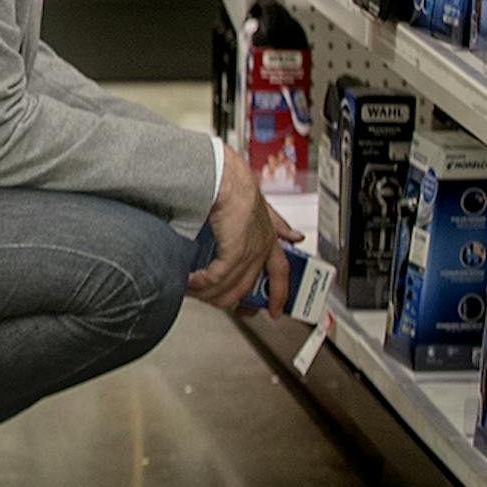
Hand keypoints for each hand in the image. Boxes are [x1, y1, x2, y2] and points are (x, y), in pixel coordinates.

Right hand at [188, 146, 304, 318]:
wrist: (225, 174)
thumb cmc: (238, 184)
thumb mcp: (263, 207)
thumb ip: (277, 224)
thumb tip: (296, 237)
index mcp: (271, 239)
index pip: (281, 273)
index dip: (280, 294)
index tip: (275, 311)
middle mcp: (262, 248)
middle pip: (248, 286)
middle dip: (229, 299)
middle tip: (214, 303)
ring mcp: (249, 251)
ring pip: (230, 286)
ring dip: (208, 292)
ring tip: (192, 290)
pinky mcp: (234, 251)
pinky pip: (217, 277)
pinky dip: (202, 283)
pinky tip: (190, 281)